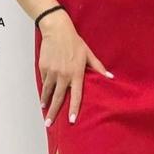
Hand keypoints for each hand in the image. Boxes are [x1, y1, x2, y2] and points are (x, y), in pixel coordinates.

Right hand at [38, 10, 113, 124]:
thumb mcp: (88, 54)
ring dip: (46, 102)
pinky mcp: (44, 67)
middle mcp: (63, 75)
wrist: (57, 30)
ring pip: (48, 91)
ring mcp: (52, 72)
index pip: (75, 95)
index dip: (73, 109)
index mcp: (76, 73)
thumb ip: (98, 67)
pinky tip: (43, 96)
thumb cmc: (74, 42)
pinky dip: (43, 90)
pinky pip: (44, 81)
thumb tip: (110, 77)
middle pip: (57, 98)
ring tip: (44, 111)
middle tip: (48, 124)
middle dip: (53, 113)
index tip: (71, 120)